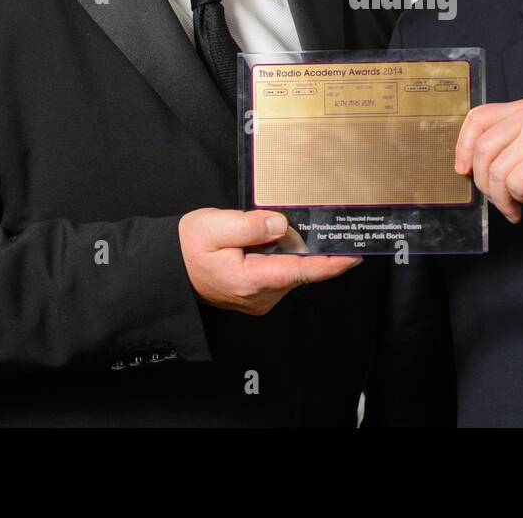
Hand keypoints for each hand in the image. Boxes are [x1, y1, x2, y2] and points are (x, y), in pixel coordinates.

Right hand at [178, 209, 361, 314]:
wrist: (169, 269)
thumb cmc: (188, 247)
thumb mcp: (215, 226)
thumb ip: (251, 226)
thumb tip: (282, 224)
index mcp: (251, 280)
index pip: (300, 273)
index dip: (330, 265)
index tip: (353, 256)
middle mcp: (260, 296)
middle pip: (298, 268)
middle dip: (298, 244)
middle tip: (280, 223)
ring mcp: (260, 299)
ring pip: (290, 270)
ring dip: (285, 250)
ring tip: (255, 235)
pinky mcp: (258, 296)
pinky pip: (280, 274)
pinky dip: (278, 257)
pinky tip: (258, 245)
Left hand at [455, 99, 522, 222]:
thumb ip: (503, 144)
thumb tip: (466, 162)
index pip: (477, 118)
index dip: (463, 146)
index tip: (463, 169)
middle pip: (481, 148)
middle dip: (483, 181)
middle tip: (498, 196)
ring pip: (496, 171)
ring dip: (503, 196)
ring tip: (519, 200)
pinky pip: (515, 184)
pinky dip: (521, 199)